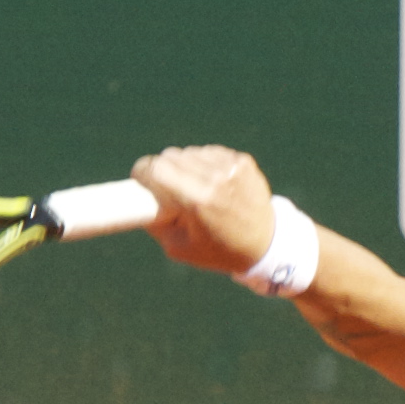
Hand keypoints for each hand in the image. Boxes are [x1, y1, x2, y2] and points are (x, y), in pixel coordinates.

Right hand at [131, 144, 274, 275]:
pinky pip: (208, 153)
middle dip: (161, 171)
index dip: (142, 173)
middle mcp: (215, 178)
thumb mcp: (179, 247)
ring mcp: (231, 166)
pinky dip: (203, 166)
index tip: (139, 180)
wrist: (265, 244)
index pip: (156, 168)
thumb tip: (139, 197)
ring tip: (191, 189)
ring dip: (183, 167)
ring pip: (188, 153)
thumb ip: (154, 221)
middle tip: (164, 189)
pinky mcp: (241, 160)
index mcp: (198, 200)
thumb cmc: (218, 250)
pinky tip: (210, 183)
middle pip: (170, 157)